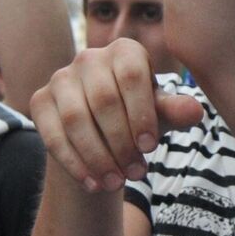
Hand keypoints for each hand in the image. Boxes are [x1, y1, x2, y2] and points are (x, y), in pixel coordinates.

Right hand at [28, 38, 203, 192]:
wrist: (102, 132)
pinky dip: (74, 163)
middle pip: (103, 100)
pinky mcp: (40, 101)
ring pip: (76, 119)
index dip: (141, 114)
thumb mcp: (160, 115)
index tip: (151, 148)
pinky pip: (53, 135)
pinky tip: (93, 184)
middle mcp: (89, 57)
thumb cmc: (139, 117)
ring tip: (116, 183)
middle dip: (121, 142)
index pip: (132, 76)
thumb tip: (195, 111)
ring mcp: (60, 78)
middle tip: (137, 173)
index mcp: (125, 51)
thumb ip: (176, 111)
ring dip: (97, 156)